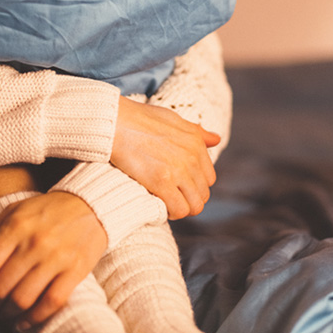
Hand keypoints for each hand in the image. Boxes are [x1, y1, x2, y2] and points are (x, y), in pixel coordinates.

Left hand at [0, 191, 106, 329]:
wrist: (90, 205)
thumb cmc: (47, 210)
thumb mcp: (13, 212)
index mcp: (15, 226)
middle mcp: (34, 242)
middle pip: (0, 288)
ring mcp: (57, 257)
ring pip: (22, 299)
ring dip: (8, 313)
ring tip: (5, 313)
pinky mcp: (76, 270)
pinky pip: (51, 302)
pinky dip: (34, 318)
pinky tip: (23, 322)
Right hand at [111, 96, 219, 219]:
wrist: (116, 123)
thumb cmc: (140, 119)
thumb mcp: (174, 119)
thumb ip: (197, 133)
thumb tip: (216, 139)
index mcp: (196, 143)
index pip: (209, 178)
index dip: (194, 186)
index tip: (179, 188)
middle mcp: (191, 158)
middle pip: (202, 194)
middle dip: (188, 199)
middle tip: (171, 198)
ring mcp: (178, 171)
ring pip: (194, 206)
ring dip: (181, 209)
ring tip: (166, 204)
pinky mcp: (162, 182)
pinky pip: (179, 209)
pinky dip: (171, 213)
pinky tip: (160, 206)